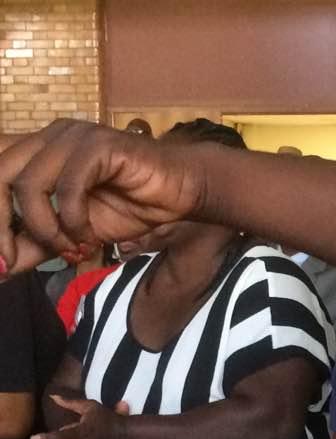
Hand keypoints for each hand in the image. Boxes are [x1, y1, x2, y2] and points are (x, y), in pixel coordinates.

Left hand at [0, 120, 206, 274]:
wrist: (182, 193)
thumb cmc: (133, 206)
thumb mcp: (75, 233)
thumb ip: (38, 245)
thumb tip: (0, 270)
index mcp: (39, 150)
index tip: (1, 261)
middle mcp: (50, 137)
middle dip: (1, 226)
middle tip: (13, 262)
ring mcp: (74, 137)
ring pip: (30, 185)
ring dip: (47, 229)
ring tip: (72, 249)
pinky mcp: (99, 145)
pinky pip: (69, 188)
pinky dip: (75, 220)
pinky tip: (91, 238)